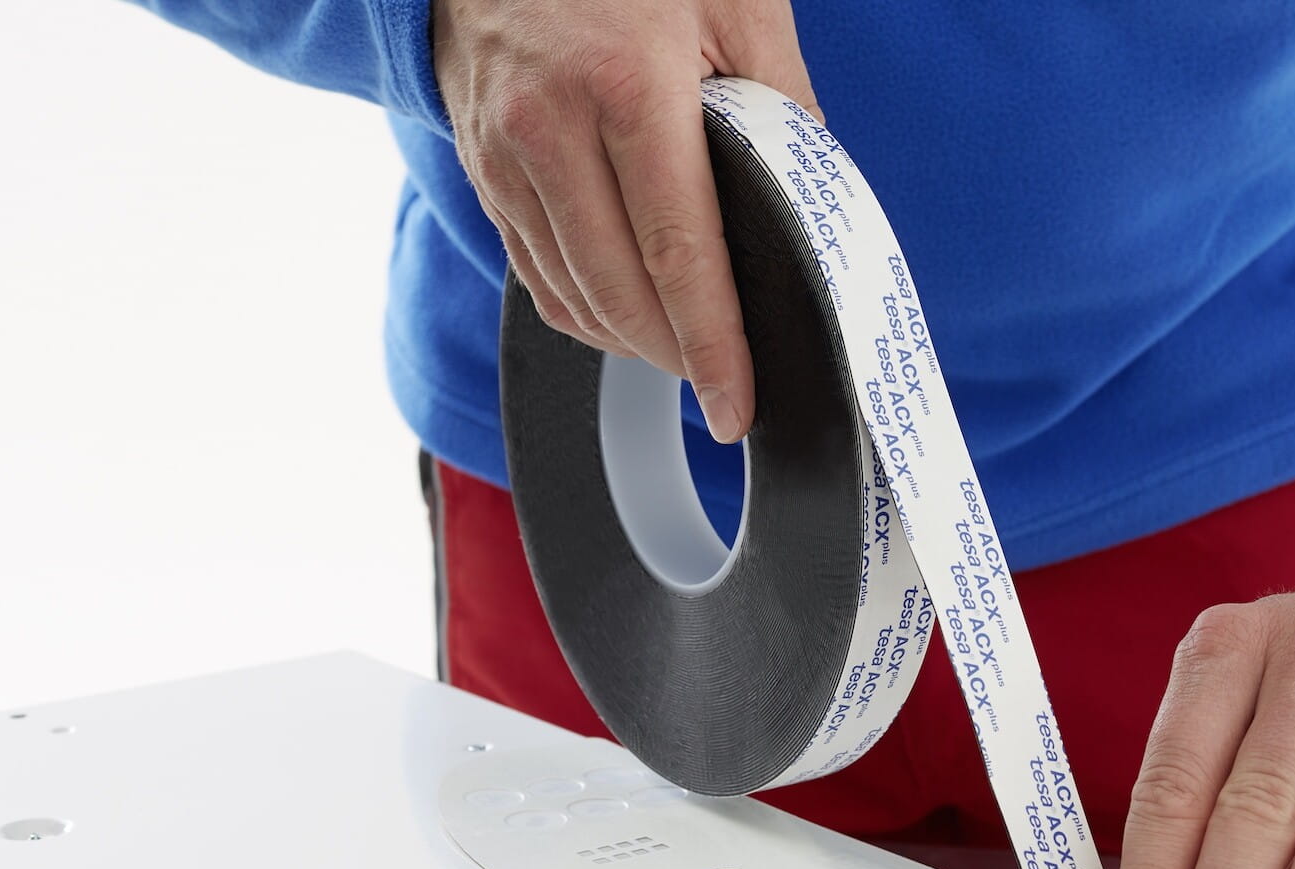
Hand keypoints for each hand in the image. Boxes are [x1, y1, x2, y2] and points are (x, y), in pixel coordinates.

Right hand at [432, 0, 822, 441]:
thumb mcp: (735, 0)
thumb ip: (783, 102)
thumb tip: (814, 195)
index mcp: (627, 88)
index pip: (678, 255)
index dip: (711, 345)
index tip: (735, 403)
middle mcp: (549, 128)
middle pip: (619, 295)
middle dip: (677, 357)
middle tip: (725, 379)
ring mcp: (503, 153)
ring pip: (570, 296)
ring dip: (631, 340)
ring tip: (683, 347)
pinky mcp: (480, 167)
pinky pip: (534, 272)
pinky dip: (585, 308)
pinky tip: (627, 309)